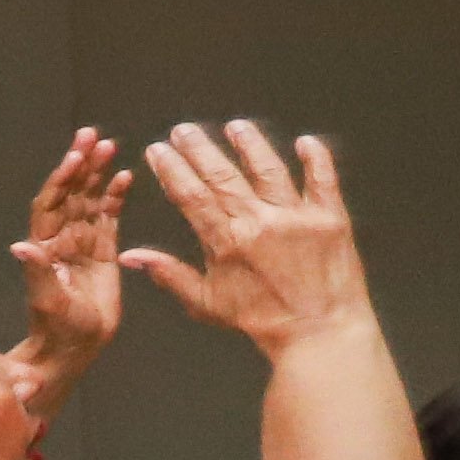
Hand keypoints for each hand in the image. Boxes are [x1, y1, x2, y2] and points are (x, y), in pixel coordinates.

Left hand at [7, 130, 127, 359]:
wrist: (73, 349)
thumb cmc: (57, 330)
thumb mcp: (48, 302)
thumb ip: (38, 273)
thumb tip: (20, 247)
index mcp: (44, 248)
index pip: (50, 205)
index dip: (60, 180)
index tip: (73, 156)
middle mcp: (61, 240)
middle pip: (70, 194)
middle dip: (79, 165)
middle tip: (91, 134)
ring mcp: (82, 244)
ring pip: (88, 201)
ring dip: (96, 174)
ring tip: (108, 146)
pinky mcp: (102, 253)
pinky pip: (108, 218)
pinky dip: (115, 197)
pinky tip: (124, 176)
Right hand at [119, 121, 375, 352]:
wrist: (318, 332)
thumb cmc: (262, 321)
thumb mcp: (206, 303)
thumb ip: (169, 274)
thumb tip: (130, 256)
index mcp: (226, 242)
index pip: (191, 195)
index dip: (172, 169)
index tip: (159, 150)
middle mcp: (259, 222)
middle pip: (223, 175)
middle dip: (200, 149)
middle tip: (184, 130)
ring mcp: (297, 217)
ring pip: (269, 169)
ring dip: (249, 144)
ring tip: (235, 126)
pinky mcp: (330, 218)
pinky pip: (323, 180)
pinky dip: (316, 158)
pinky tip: (306, 141)